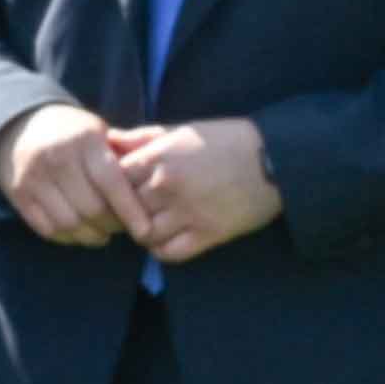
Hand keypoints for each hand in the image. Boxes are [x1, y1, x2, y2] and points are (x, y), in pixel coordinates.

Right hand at [0, 99, 137, 245]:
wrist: (19, 126)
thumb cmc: (72, 133)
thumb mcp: (99, 130)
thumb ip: (128, 143)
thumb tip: (160, 144)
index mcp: (84, 141)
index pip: (111, 182)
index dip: (130, 210)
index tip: (145, 230)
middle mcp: (57, 158)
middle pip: (91, 208)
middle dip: (111, 226)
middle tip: (121, 229)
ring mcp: (34, 178)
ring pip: (68, 223)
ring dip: (89, 236)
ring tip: (100, 235)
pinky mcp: (18, 194)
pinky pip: (46, 228)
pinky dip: (66, 237)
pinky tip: (77, 233)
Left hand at [106, 115, 282, 261]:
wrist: (275, 159)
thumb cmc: (227, 141)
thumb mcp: (183, 131)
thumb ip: (144, 138)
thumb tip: (109, 139)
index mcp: (159, 157)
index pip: (113, 180)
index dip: (114, 186)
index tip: (122, 189)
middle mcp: (167, 185)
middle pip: (125, 208)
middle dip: (126, 211)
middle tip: (135, 211)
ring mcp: (186, 212)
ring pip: (143, 234)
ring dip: (144, 232)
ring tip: (153, 224)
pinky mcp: (207, 234)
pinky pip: (168, 252)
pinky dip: (163, 249)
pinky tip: (168, 239)